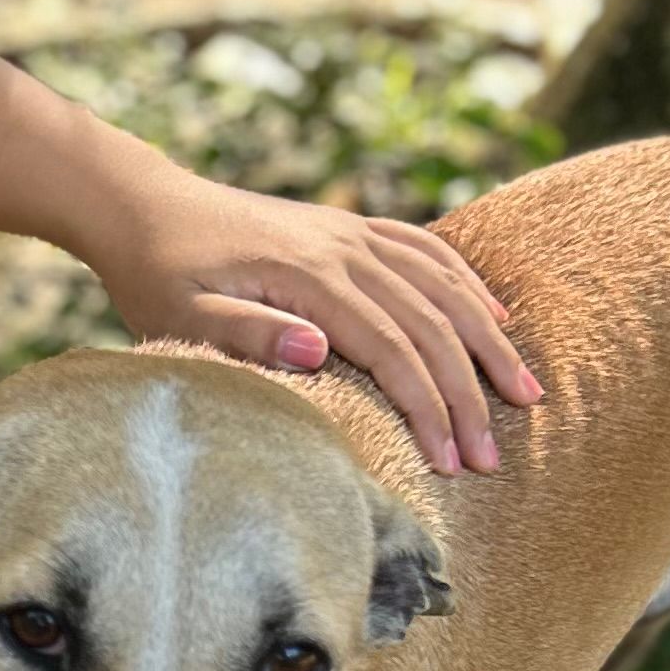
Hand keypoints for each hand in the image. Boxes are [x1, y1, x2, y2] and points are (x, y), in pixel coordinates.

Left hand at [93, 179, 541, 474]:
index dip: (427, 408)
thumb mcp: (182, 317)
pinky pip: (425, 251)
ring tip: (525, 395)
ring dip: (486, 342)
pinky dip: (466, 284)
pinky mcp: (348, 228)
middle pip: (430, 324)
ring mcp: (350, 232)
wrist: (144, 207)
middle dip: (467, 394)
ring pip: (442, 286)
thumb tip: (319, 351)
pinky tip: (494, 316)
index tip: (450, 463)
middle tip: (491, 457)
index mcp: (309, 275)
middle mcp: (343, 247)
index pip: (392, 350)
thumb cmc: (158, 275)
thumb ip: (248, 334)